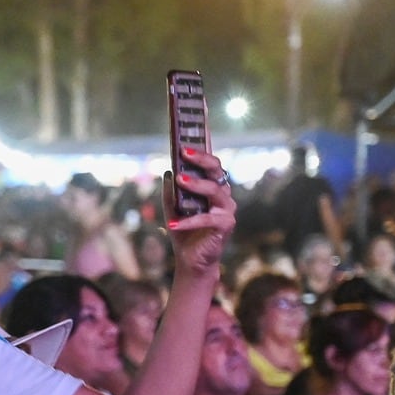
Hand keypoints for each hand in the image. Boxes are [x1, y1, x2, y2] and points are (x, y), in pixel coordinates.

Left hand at [163, 146, 235, 282]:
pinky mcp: (226, 225)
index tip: (192, 136)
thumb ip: (171, 190)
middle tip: (184, 152)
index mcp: (212, 187)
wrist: (190, 259)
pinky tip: (172, 224)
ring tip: (180, 179)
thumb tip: (168, 171)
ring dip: (196, 184)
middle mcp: (223, 194)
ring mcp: (227, 209)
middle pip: (216, 170)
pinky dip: (188, 221)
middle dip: (201, 159)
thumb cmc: (184, 231)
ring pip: (214, 190)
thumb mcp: (172, 207)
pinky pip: (207, 218)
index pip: (210, 164)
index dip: (204, 148)